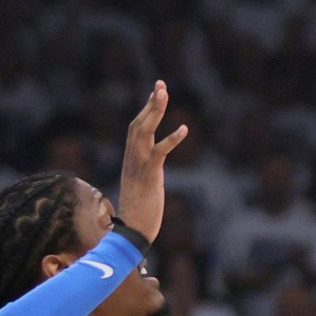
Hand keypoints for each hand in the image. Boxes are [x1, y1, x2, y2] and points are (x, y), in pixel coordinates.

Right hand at [115, 81, 187, 242]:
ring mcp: (139, 165)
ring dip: (155, 110)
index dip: (146, 111)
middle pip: (139, 123)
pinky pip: (159, 152)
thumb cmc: (138, 215)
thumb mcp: (143, 189)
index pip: (136, 129)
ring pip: (144, 130)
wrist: (131, 232)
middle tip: (160, 84)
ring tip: (164, 92)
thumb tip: (152, 175)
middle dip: (150, 103)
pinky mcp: (150, 175)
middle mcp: (132, 158)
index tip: (154, 94)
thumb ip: (146, 176)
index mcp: (131, 160)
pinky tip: (184, 129)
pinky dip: (171, 139)